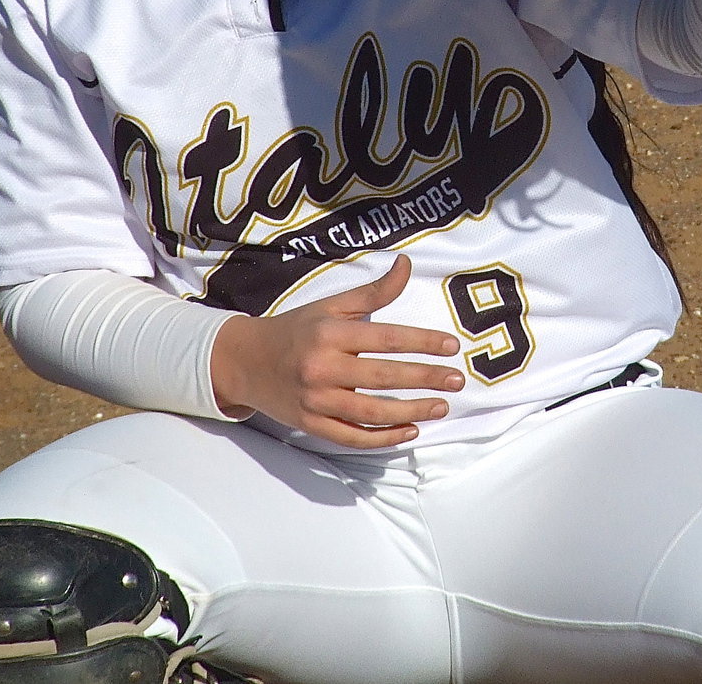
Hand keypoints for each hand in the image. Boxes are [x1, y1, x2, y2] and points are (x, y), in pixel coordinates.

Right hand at [209, 255, 464, 448]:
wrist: (244, 361)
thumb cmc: (295, 329)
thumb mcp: (330, 305)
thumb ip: (372, 291)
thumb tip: (406, 264)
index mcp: (329, 332)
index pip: (384, 338)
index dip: (421, 342)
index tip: (451, 346)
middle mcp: (322, 367)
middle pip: (383, 376)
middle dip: (425, 379)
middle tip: (457, 380)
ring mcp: (316, 400)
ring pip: (371, 411)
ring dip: (411, 412)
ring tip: (442, 407)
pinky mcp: (310, 425)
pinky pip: (352, 437)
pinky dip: (382, 438)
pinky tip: (409, 432)